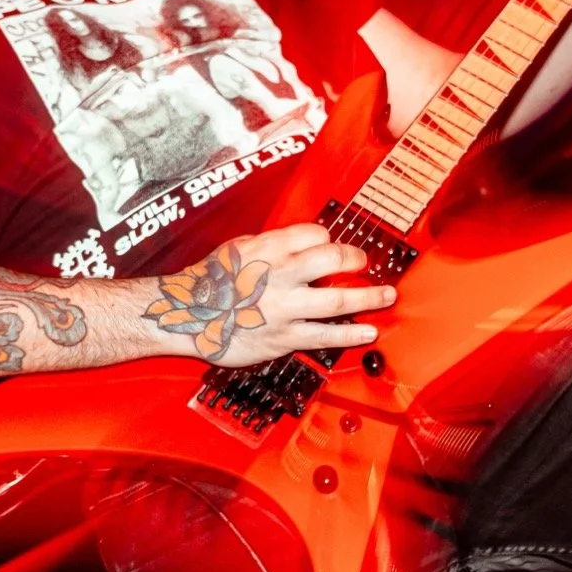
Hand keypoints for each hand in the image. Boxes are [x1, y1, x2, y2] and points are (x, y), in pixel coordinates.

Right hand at [147, 223, 394, 367]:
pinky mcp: (284, 337)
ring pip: (338, 299)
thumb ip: (271, 244)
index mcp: (268, 247)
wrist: (184, 317)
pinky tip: (369, 332)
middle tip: (365, 264)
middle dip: (356, 260)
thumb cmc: (208, 282)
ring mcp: (285, 307)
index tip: (332, 247)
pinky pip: (325, 335)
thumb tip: (301, 241)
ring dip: (368, 297)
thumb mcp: (237, 247)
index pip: (315, 234)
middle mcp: (281, 274)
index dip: (328, 239)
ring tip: (387, 296)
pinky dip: (351, 334)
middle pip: (333, 259)